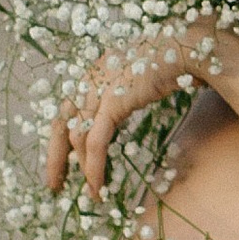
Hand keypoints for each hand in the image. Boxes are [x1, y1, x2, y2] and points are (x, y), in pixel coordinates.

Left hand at [41, 25, 223, 198]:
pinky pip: (97, 142)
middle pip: (60, 124)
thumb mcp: (135, 78)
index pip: (66, 110)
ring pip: (77, 137)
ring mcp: (98, 89)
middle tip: (54, 185)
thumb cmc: (168, 61)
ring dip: (81, 168)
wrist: (184, 47)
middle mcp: (88, 79)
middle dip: (55, 157)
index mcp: (91, 72)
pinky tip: (97, 184)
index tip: (60, 161)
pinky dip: (94, 166)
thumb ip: (120, 96)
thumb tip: (115, 119)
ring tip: (89, 192)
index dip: (59, 139)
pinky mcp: (113, 102)